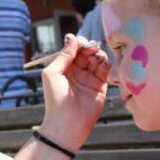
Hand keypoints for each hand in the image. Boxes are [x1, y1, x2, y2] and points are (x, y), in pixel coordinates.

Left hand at [39, 34, 109, 151]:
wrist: (67, 123)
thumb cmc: (55, 99)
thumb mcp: (52, 73)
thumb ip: (63, 55)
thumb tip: (72, 37)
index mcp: (64, 67)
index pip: (74, 49)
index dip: (78, 43)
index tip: (81, 42)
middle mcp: (77, 71)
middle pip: (87, 51)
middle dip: (90, 47)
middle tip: (91, 48)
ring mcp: (89, 77)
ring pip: (98, 58)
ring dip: (99, 54)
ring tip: (96, 58)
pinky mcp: (100, 85)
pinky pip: (106, 70)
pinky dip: (106, 63)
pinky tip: (103, 64)